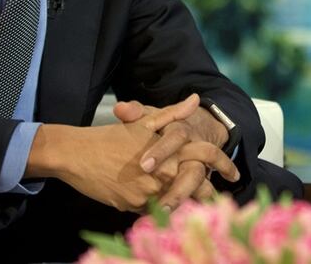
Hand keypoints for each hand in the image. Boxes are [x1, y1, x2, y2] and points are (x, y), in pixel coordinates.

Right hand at [27, 95, 236, 211]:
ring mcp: (148, 192)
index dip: (226, 166)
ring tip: (194, 204)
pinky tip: (161, 205)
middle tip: (216, 197)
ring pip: (177, 202)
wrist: (75, 155)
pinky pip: (152, 211)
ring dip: (186, 202)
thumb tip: (194, 99)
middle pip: (198, 187)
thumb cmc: (110, 137)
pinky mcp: (132, 207)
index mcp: (170, 150)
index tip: (235, 175)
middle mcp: (163, 173)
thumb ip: (173, 114)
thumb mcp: (143, 122)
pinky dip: (159, 207)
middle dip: (208, 193)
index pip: (207, 157)